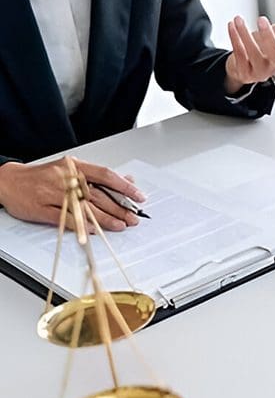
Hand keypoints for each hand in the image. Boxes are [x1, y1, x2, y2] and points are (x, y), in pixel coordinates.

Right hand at [0, 157, 144, 231]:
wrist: (9, 181)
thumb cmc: (44, 176)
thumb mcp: (71, 169)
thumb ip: (98, 176)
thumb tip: (126, 180)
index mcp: (75, 167)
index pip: (106, 175)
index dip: (124, 187)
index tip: (138, 196)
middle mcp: (66, 179)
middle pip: (99, 195)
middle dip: (119, 208)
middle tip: (133, 217)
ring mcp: (54, 194)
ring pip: (86, 208)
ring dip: (106, 219)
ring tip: (121, 225)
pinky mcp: (44, 209)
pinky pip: (67, 219)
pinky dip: (83, 225)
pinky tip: (96, 230)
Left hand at [225, 6, 274, 93]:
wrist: (241, 66)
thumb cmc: (262, 49)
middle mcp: (274, 66)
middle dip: (269, 36)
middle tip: (262, 20)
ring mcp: (260, 72)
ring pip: (254, 54)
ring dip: (245, 34)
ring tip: (239, 19)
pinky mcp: (245, 74)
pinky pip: (239, 55)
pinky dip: (235, 38)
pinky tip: (232, 26)